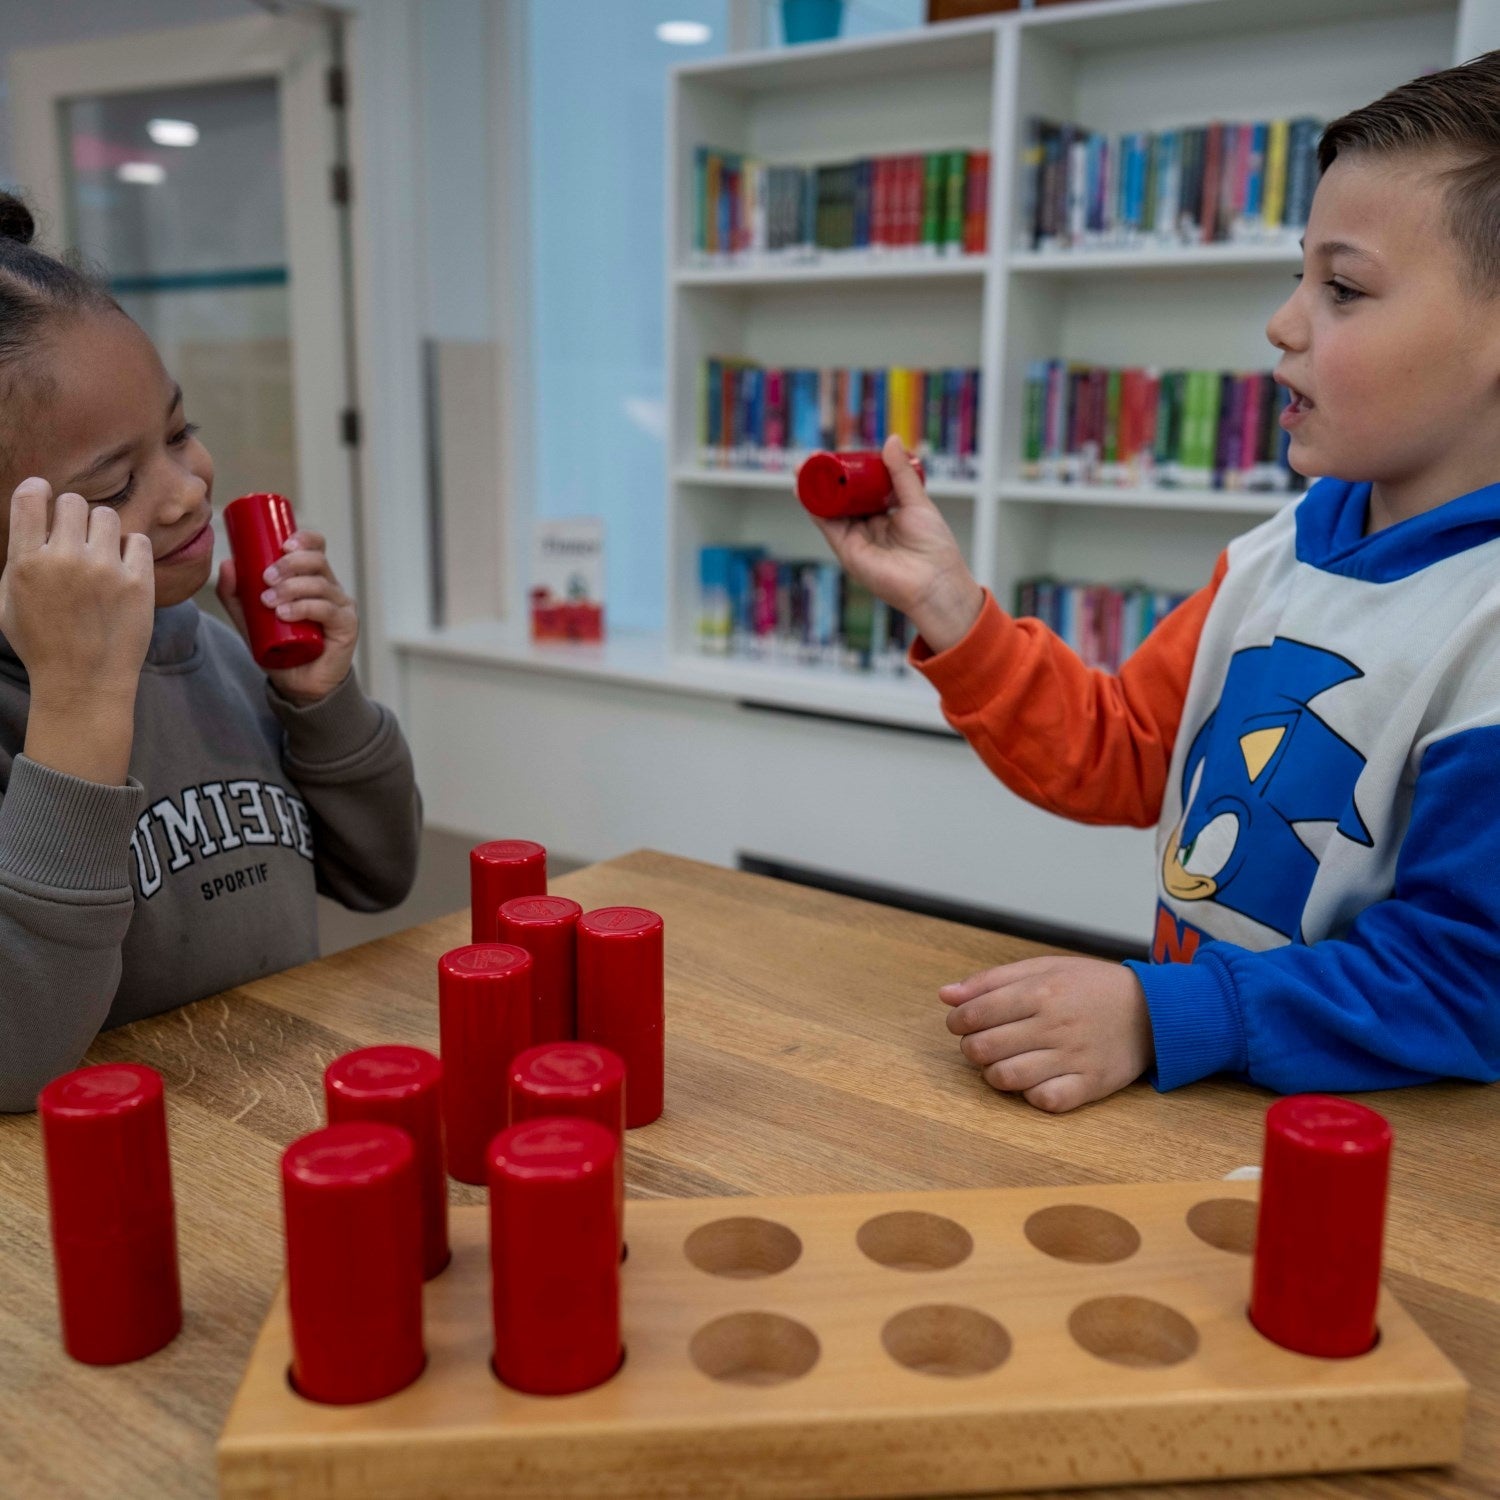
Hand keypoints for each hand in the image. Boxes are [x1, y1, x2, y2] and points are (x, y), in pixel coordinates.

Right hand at [0, 478, 153, 783]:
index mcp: (27, 562)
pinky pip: (139, 540)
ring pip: (108, 516)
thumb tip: (34, 517)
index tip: (45, 496)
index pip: (30, 498)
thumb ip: (21, 557)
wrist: (84, 683)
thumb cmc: (43, 644)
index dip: (38, 491)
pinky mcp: (139, 583)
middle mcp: (66, 560)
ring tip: (100, 554)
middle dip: (73, 515)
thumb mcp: (11, 600)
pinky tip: (123, 568)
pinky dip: (131, 550)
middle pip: (74, 502)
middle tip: (76, 537)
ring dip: (103, 530)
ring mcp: (105, 570)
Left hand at [217, 528, 357, 703]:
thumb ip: (236, 596)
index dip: (303, 539)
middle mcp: (331, 588)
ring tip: (269, 601)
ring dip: (292, 588)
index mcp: (312, 578)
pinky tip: (286, 613)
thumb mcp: (251, 620)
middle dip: (290, 564)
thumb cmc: (280, 649)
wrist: (298, 685)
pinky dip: (305, 608)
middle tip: (266, 577)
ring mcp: (341, 607)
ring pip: (320, 584)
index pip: (316, 548)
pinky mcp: (347, 626)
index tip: (282, 545)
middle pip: (317, 560)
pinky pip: (327, 609)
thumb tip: (227, 564)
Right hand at [809, 434, 983, 652]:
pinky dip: (814, 506)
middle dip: (825, 478)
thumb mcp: (916, 501)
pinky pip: (826, 524)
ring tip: (803, 467)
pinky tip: (804, 488)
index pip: (860, 490)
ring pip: (828, 510)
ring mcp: (854, 539)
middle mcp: (866, 527)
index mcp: (884, 515)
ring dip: (814, 489)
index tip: (839, 454)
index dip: (847, 472)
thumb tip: (890, 440)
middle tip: (815, 457)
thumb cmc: (934, 547)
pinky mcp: (847, 550)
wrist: (934, 581)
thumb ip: (901, 473)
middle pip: (840, 499)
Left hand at [940, 955, 1153, 1112]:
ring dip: (994, 1074)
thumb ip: (991, 981)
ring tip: (1002, 1063)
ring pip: (1007, 1078)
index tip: (960, 1023)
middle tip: (981, 1043)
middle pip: (984, 1048)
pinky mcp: (1090, 1085)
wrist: (1152, 1010)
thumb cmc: (1089, 986)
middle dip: (971, 1047)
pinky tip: (1033, 1081)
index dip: (957, 1021)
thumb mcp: (1043, 968)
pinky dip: (1031, 1095)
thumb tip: (945, 995)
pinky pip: (1045, 1101)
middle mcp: (1055, 1025)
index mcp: (1041, 991)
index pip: (976, 1013)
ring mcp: (1073, 1057)